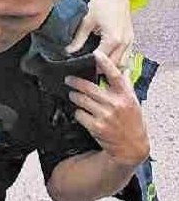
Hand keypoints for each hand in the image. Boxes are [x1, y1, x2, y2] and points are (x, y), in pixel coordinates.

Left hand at [66, 51, 149, 167]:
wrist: (131, 147)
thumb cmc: (132, 122)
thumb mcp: (133, 102)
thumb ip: (126, 85)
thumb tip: (125, 67)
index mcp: (126, 95)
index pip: (115, 75)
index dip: (105, 63)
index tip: (95, 54)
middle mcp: (116, 104)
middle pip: (89, 87)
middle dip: (74, 81)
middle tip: (67, 79)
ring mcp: (105, 115)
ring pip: (81, 100)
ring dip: (74, 96)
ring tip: (73, 95)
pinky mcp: (96, 126)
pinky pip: (79, 114)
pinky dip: (78, 112)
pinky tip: (80, 113)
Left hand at [67, 0, 134, 65]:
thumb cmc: (103, 3)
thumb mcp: (87, 21)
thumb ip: (78, 38)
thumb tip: (68, 50)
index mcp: (113, 39)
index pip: (101, 60)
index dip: (90, 64)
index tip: (79, 66)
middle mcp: (124, 43)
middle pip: (114, 65)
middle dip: (101, 69)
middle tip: (87, 68)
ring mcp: (130, 41)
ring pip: (122, 63)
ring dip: (111, 66)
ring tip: (97, 65)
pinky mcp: (131, 38)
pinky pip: (126, 55)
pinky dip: (117, 59)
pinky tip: (107, 58)